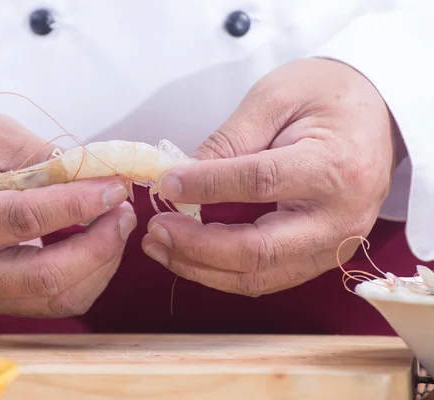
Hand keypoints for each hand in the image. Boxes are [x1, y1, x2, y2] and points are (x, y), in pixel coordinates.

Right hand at [0, 110, 135, 316]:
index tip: (115, 187)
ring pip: (57, 298)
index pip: (23, 220)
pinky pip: (55, 301)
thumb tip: (104, 178)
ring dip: (100, 263)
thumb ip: (47, 161)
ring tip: (117, 223)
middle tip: (125, 211)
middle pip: (45, 278)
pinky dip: (88, 275)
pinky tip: (98, 243)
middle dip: (99, 247)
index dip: (77, 205)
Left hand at [142, 58, 401, 295]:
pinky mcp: (321, 256)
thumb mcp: (276, 97)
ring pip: (259, 277)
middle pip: (258, 250)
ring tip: (160, 246)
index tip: (165, 183)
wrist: (374, 116)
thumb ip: (230, 139)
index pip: (260, 183)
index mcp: (334, 167)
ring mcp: (333, 245)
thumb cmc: (327, 97)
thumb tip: (182, 176)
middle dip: (197, 246)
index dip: (205, 186)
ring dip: (202, 267)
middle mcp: (339, 217)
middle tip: (155, 229)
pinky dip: (222, 272)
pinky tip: (190, 255)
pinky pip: (267, 277)